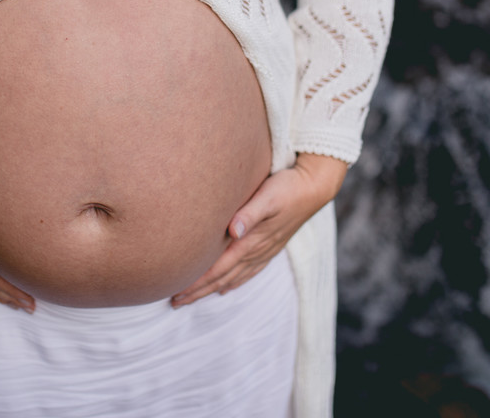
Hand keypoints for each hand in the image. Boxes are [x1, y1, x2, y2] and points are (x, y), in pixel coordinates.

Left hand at [170, 152, 346, 307]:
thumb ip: (249, 213)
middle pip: (222, 277)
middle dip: (198, 291)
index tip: (176, 293)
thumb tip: (232, 230)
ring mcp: (265, 250)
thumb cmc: (287, 187)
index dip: (196, 282)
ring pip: (234, 276)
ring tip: (193, 299)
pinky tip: (227, 287)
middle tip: (175, 303)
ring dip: (212, 289)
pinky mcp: (272, 246)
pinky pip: (250, 271)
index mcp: (251, 241)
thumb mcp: (268, 196)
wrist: (314, 187)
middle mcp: (257, 250)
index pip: (218, 268)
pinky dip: (235, 282)